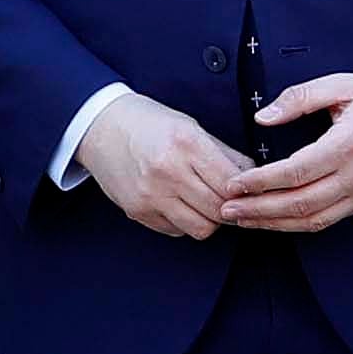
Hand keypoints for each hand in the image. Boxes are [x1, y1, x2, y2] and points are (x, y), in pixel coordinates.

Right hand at [76, 87, 247, 241]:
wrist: (101, 127)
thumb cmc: (147, 123)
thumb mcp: (190, 126)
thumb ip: (222, 154)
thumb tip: (251, 178)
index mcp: (185, 143)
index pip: (231, 183)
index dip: (245, 190)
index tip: (247, 190)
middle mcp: (167, 171)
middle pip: (218, 210)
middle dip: (230, 208)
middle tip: (230, 200)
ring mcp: (150, 195)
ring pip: (200, 228)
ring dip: (209, 219)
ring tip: (205, 203)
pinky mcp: (138, 211)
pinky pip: (176, 230)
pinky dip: (185, 222)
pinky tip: (180, 204)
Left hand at [224, 72, 352, 235]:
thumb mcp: (343, 84)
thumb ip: (300, 97)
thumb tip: (262, 117)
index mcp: (349, 145)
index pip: (295, 172)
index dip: (260, 182)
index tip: (232, 184)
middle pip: (300, 203)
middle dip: (258, 210)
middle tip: (226, 210)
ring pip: (313, 220)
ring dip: (274, 223)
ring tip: (243, 219)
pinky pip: (329, 220)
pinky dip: (298, 223)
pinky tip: (274, 220)